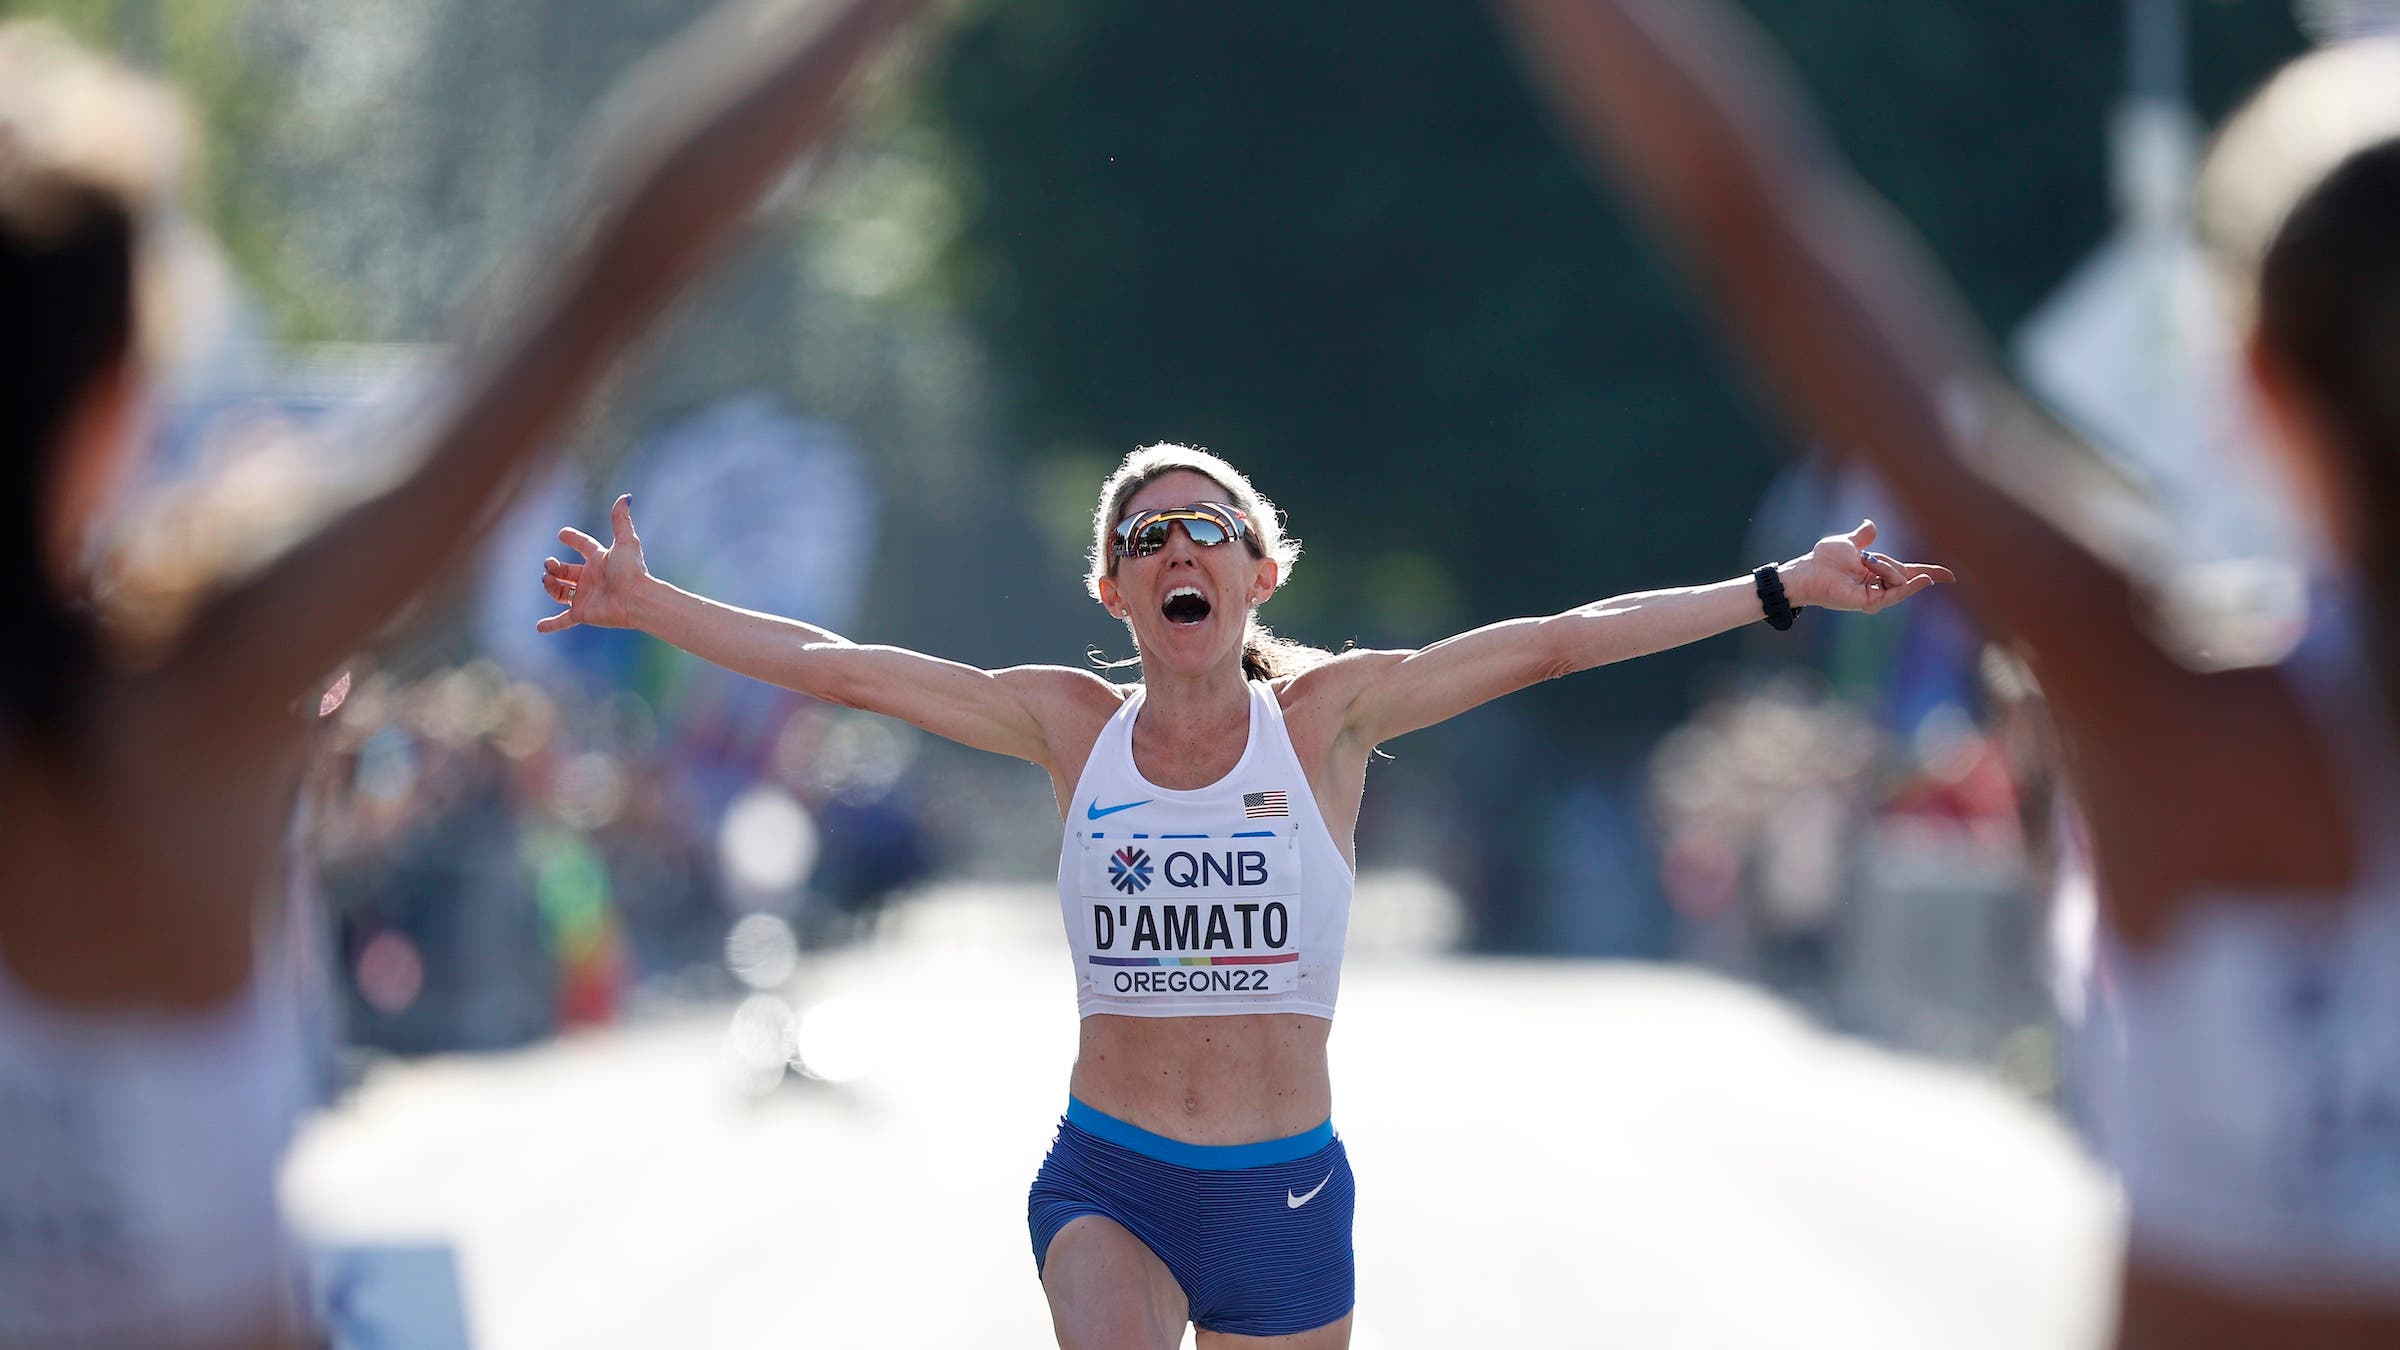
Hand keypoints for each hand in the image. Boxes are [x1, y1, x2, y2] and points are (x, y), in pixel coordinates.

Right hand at [539, 494, 649, 632]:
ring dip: (550, 586)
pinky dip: (552, 624)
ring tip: (548, 580)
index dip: (573, 539)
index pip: (584, 546)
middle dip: (554, 567)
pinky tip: (539, 627)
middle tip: (550, 564)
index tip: (562, 534)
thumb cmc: (631, 570)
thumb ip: (621, 520)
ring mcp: (585, 596)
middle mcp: (591, 578)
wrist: (635, 599)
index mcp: (599, 560)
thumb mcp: (625, 542)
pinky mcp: (583, 613)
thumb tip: (627, 496)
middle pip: (566, 571)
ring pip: (560, 592)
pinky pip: (564, 620)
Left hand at [1783, 519, 1952, 613]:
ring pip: (1899, 580)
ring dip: (1886, 567)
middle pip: (1906, 574)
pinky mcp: (1870, 602)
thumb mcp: (1849, 543)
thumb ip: (1863, 536)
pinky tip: (1924, 579)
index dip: (1931, 573)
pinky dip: (1910, 587)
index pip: (1910, 572)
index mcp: (1878, 571)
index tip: (1951, 577)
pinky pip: (1896, 593)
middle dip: (1894, 565)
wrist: (1809, 569)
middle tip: (1864, 560)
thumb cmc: (1824, 558)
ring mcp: (1876, 595)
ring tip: (1864, 562)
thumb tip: (1871, 525)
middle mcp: (1880, 585)